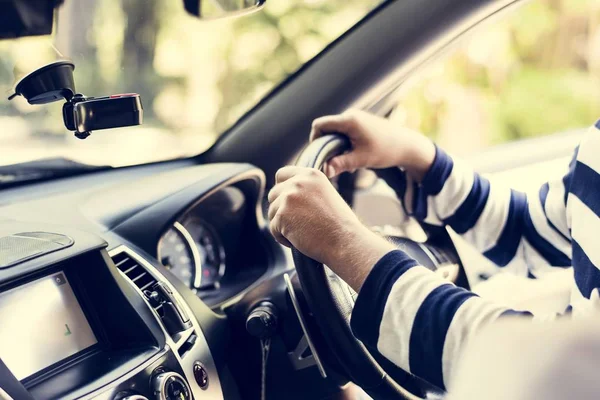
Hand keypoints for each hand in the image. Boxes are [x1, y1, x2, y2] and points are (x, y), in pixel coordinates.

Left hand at [268, 166, 394, 290]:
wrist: (344, 241)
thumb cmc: (340, 224)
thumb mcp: (326, 194)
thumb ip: (307, 189)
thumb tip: (287, 194)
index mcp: (311, 175)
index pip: (282, 174)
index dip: (282, 189)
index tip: (288, 202)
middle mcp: (298, 182)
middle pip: (273, 194)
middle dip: (281, 209)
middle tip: (298, 223)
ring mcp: (288, 198)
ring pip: (272, 212)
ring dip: (282, 224)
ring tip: (303, 232)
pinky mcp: (282, 215)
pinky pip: (273, 228)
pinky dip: (282, 237)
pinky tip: (299, 240)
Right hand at [310, 109, 435, 180]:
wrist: (407, 145)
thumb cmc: (386, 151)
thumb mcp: (361, 159)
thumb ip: (341, 164)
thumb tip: (324, 171)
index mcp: (348, 121)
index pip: (319, 125)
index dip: (314, 140)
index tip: (319, 155)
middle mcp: (350, 115)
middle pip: (326, 128)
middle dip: (325, 146)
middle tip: (331, 162)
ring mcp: (356, 118)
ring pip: (335, 131)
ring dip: (335, 146)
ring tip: (346, 162)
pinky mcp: (360, 123)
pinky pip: (344, 132)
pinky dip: (344, 144)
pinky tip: (353, 157)